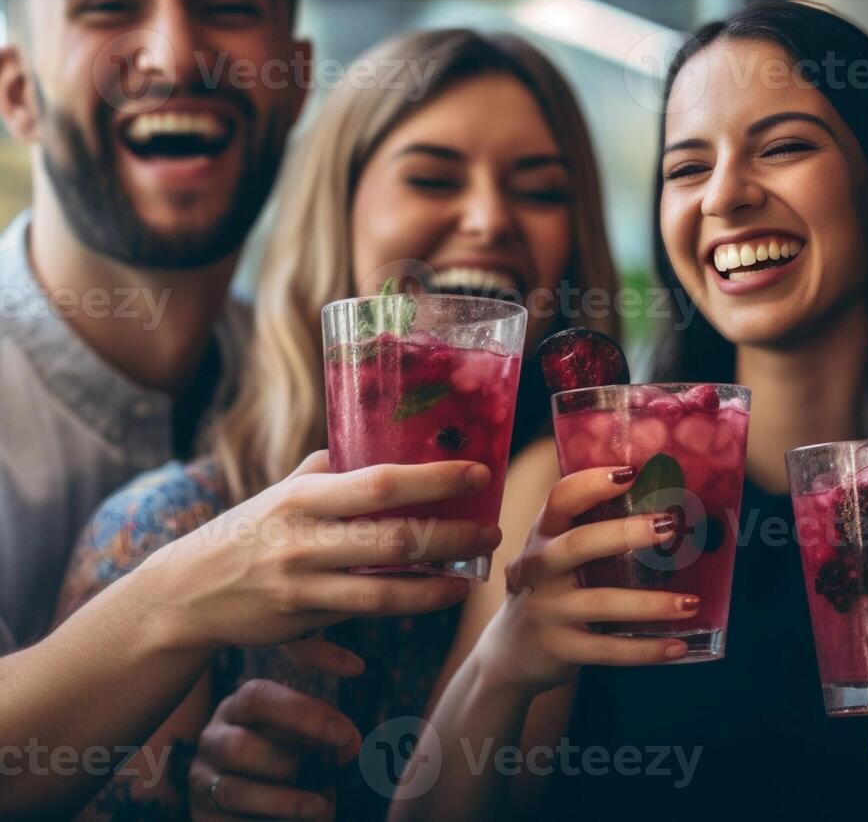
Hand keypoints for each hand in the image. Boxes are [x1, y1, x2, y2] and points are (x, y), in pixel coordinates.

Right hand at [147, 452, 504, 650]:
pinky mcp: (300, 622)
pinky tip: (439, 599)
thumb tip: (385, 435)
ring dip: (437, 585)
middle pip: (393, 539)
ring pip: (383, 590)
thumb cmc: (250, 530)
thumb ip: (329, 468)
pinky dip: (403, 611)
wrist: (185, 592)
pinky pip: (361, 620)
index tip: (478, 473)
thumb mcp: (282, 492)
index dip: (434, 478)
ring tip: (472, 576)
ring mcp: (301, 586)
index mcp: (303, 496)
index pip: (380, 482)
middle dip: (452, 536)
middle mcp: (302, 540)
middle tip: (491, 531)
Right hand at [189, 637, 362, 820]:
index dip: (303, 713)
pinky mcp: (201, 816)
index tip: (343, 733)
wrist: (259, 798)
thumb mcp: (308, 737)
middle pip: (239, 746)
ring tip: (320, 805)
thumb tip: (351, 743)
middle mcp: (214, 738)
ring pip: (233, 791)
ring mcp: (202, 779)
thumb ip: (328, 734)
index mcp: (241, 707)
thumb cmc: (291, 756)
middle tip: (329, 772)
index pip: (259, 697)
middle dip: (290, 761)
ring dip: (283, 801)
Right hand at [473, 466, 695, 691]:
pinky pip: (607, 649)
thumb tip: (668, 508)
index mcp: (542, 536)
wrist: (510, 655)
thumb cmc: (552, 591)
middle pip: (578, 544)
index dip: (592, 483)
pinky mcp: (557, 648)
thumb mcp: (557, 557)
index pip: (560, 499)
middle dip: (625, 532)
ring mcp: (545, 611)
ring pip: (600, 603)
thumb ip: (593, 533)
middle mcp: (537, 569)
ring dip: (651, 604)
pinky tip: (678, 647)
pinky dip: (645, 649)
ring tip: (691, 603)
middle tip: (670, 526)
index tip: (633, 472)